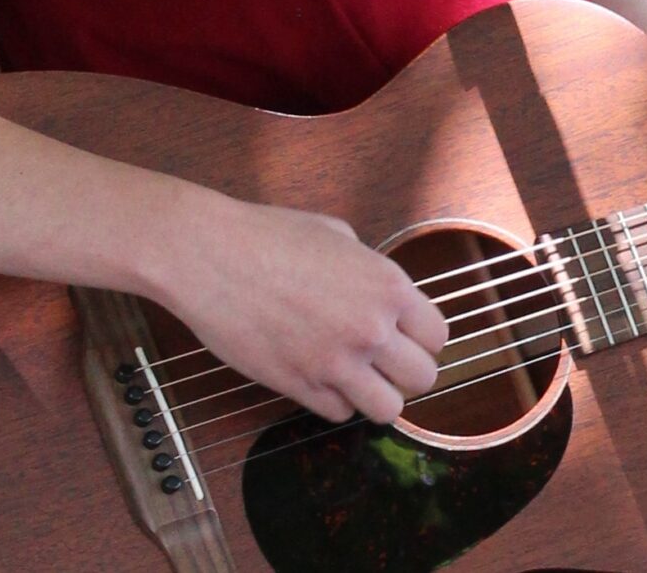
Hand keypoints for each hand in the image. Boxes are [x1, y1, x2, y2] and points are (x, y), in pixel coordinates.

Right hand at [156, 196, 445, 424]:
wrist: (209, 256)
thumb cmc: (267, 235)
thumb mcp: (335, 234)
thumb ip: (368, 269)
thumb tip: (380, 293)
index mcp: (387, 286)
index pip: (437, 336)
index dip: (422, 339)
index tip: (404, 338)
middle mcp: (371, 328)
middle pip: (422, 379)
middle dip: (404, 372)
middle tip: (381, 361)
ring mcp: (336, 362)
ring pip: (386, 410)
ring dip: (374, 395)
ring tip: (353, 377)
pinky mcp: (299, 385)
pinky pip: (338, 413)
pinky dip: (332, 400)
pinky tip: (316, 376)